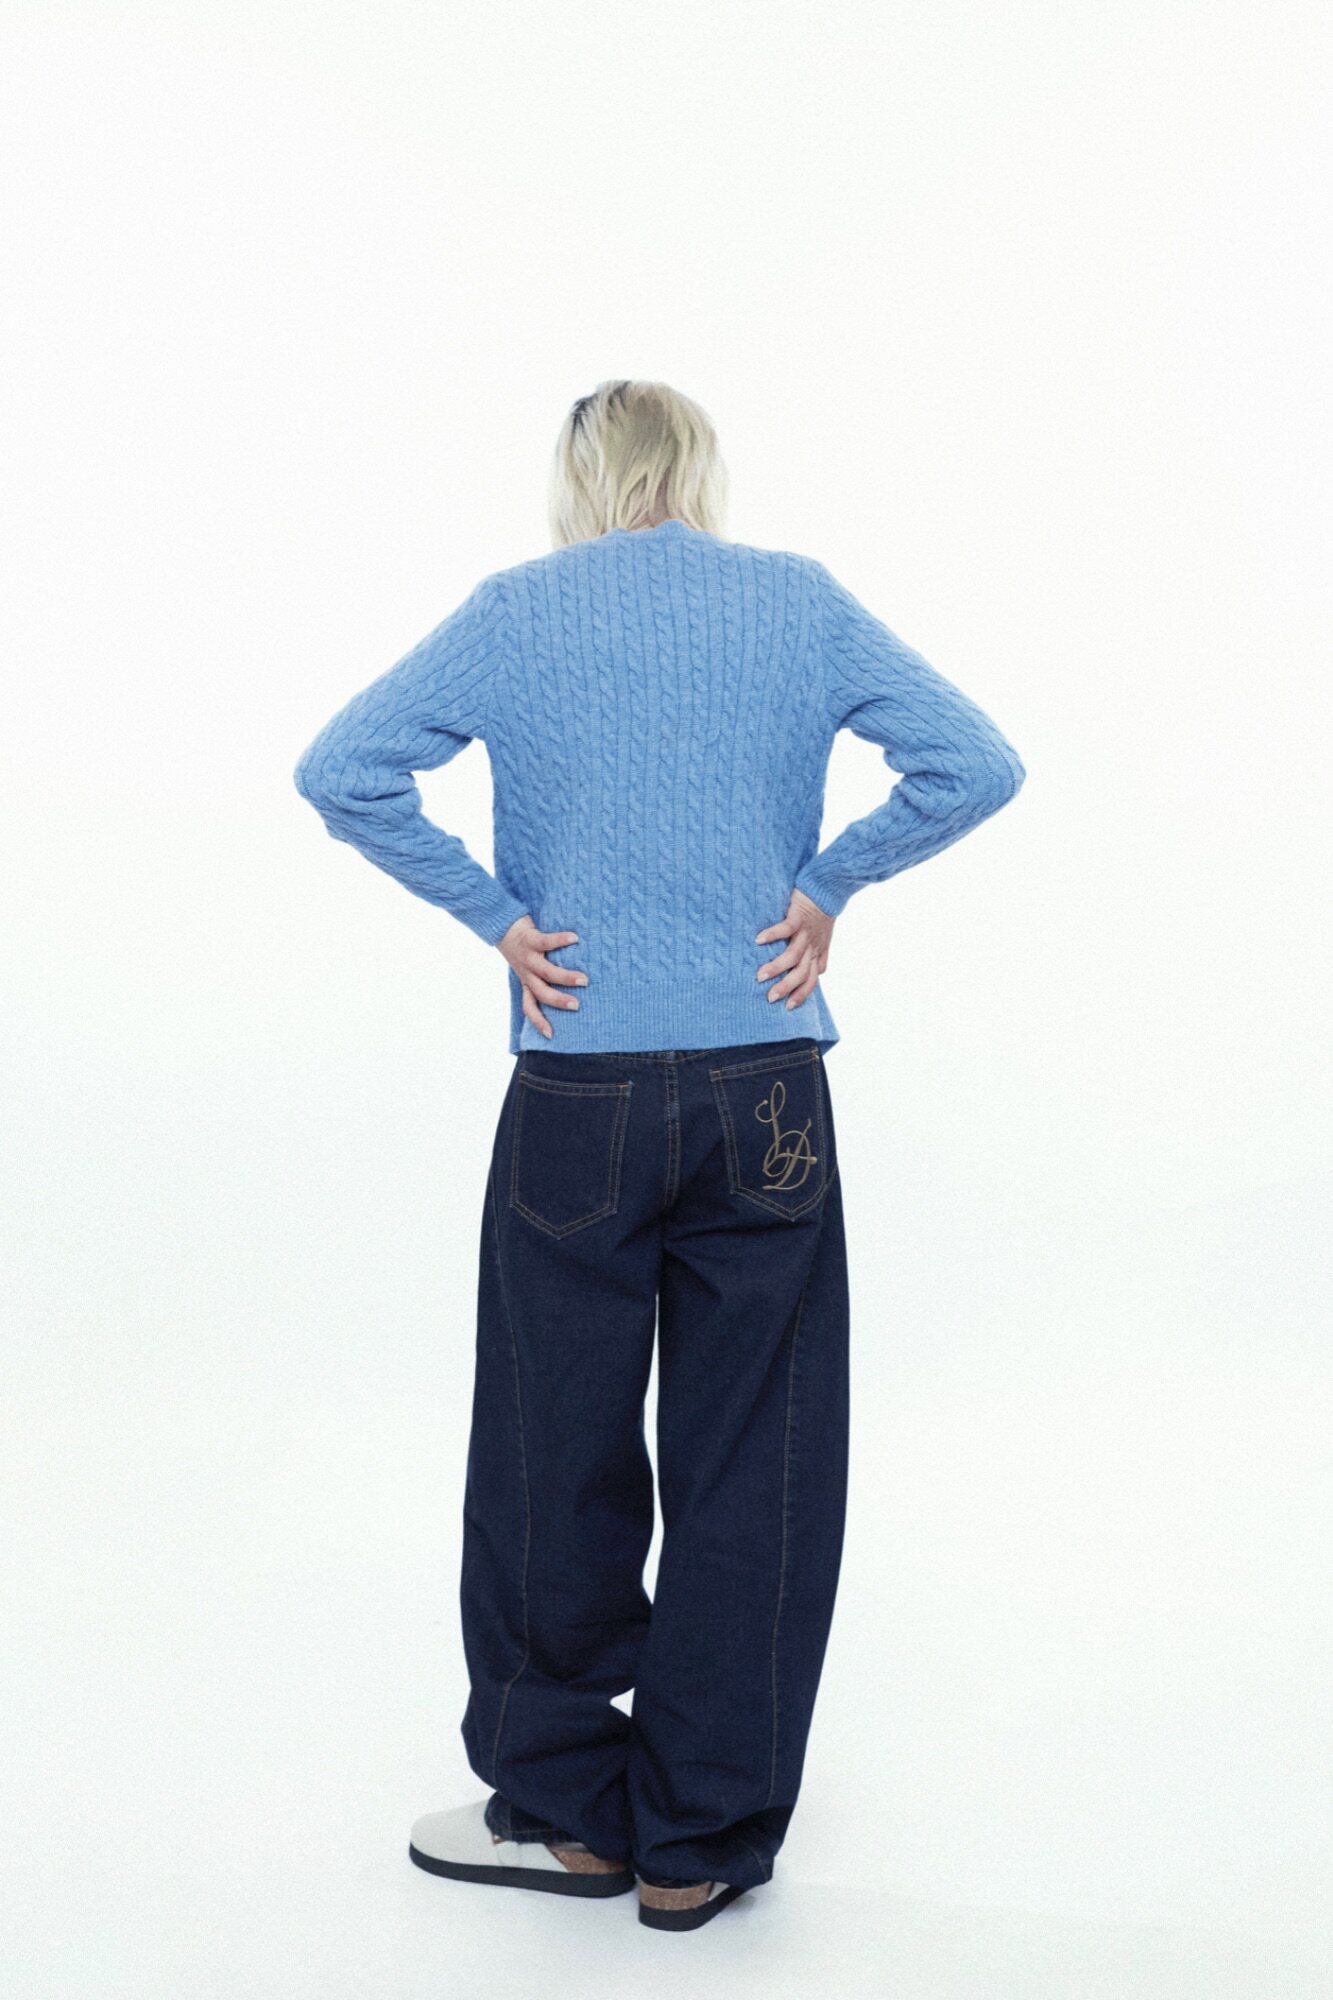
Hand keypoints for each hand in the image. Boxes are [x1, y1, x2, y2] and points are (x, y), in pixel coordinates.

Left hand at [496, 915, 588, 1039]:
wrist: (501, 925)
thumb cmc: (522, 947)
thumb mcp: (529, 966)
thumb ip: (545, 976)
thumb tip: (574, 985)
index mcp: (527, 981)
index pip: (529, 1007)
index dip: (538, 1021)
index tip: (550, 1035)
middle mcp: (526, 972)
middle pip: (542, 993)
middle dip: (559, 1001)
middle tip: (576, 1005)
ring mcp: (528, 957)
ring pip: (546, 972)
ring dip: (565, 977)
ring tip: (584, 980)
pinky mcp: (530, 939)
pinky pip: (546, 941)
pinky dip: (561, 940)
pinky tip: (575, 938)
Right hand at [755, 887, 833, 1009]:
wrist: (829, 890)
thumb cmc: (822, 915)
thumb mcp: (824, 939)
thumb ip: (820, 956)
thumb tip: (817, 973)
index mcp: (817, 953)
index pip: (811, 980)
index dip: (801, 994)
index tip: (787, 1007)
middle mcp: (812, 947)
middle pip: (801, 973)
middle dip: (786, 987)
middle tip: (770, 997)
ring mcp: (806, 933)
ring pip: (793, 956)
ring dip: (776, 967)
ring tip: (760, 976)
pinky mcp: (799, 917)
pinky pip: (786, 928)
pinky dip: (773, 934)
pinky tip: (759, 940)